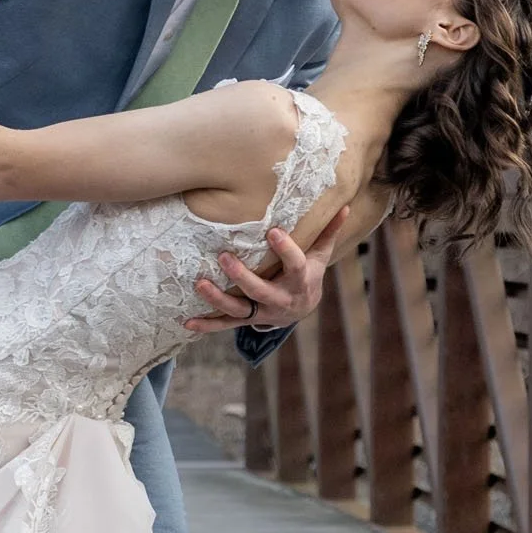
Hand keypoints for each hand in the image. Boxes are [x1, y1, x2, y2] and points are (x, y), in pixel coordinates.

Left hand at [184, 208, 347, 335]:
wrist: (301, 310)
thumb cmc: (308, 275)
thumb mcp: (320, 256)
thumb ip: (327, 233)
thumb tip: (344, 207)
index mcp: (300, 282)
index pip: (296, 266)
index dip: (286, 250)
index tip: (273, 231)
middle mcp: (280, 300)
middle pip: (261, 291)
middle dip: (242, 277)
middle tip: (223, 257)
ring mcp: (262, 313)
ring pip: (239, 310)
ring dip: (218, 299)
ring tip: (199, 284)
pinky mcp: (247, 321)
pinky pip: (225, 325)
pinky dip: (207, 326)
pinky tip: (187, 322)